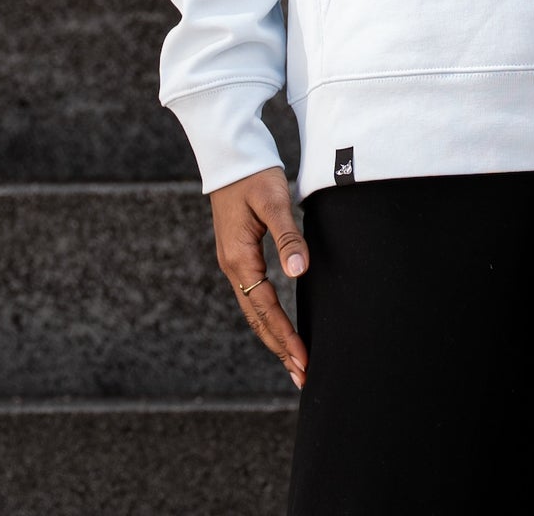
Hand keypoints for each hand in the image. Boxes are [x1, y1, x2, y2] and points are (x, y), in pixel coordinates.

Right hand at [209, 165, 310, 387]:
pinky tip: (279, 327)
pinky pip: (253, 296)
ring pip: (253, 310)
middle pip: (256, 318)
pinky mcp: (239, 255)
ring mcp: (233, 262)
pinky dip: (267, 317)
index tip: (304, 360)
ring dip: (273, 337)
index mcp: (238, 258)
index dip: (285, 336)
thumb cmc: (253, 176)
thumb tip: (299, 272)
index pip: (265, 308)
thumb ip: (288, 237)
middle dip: (279, 348)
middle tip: (302, 376)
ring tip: (293, 362)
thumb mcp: (274, 202)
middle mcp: (232, 266)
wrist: (230, 156)